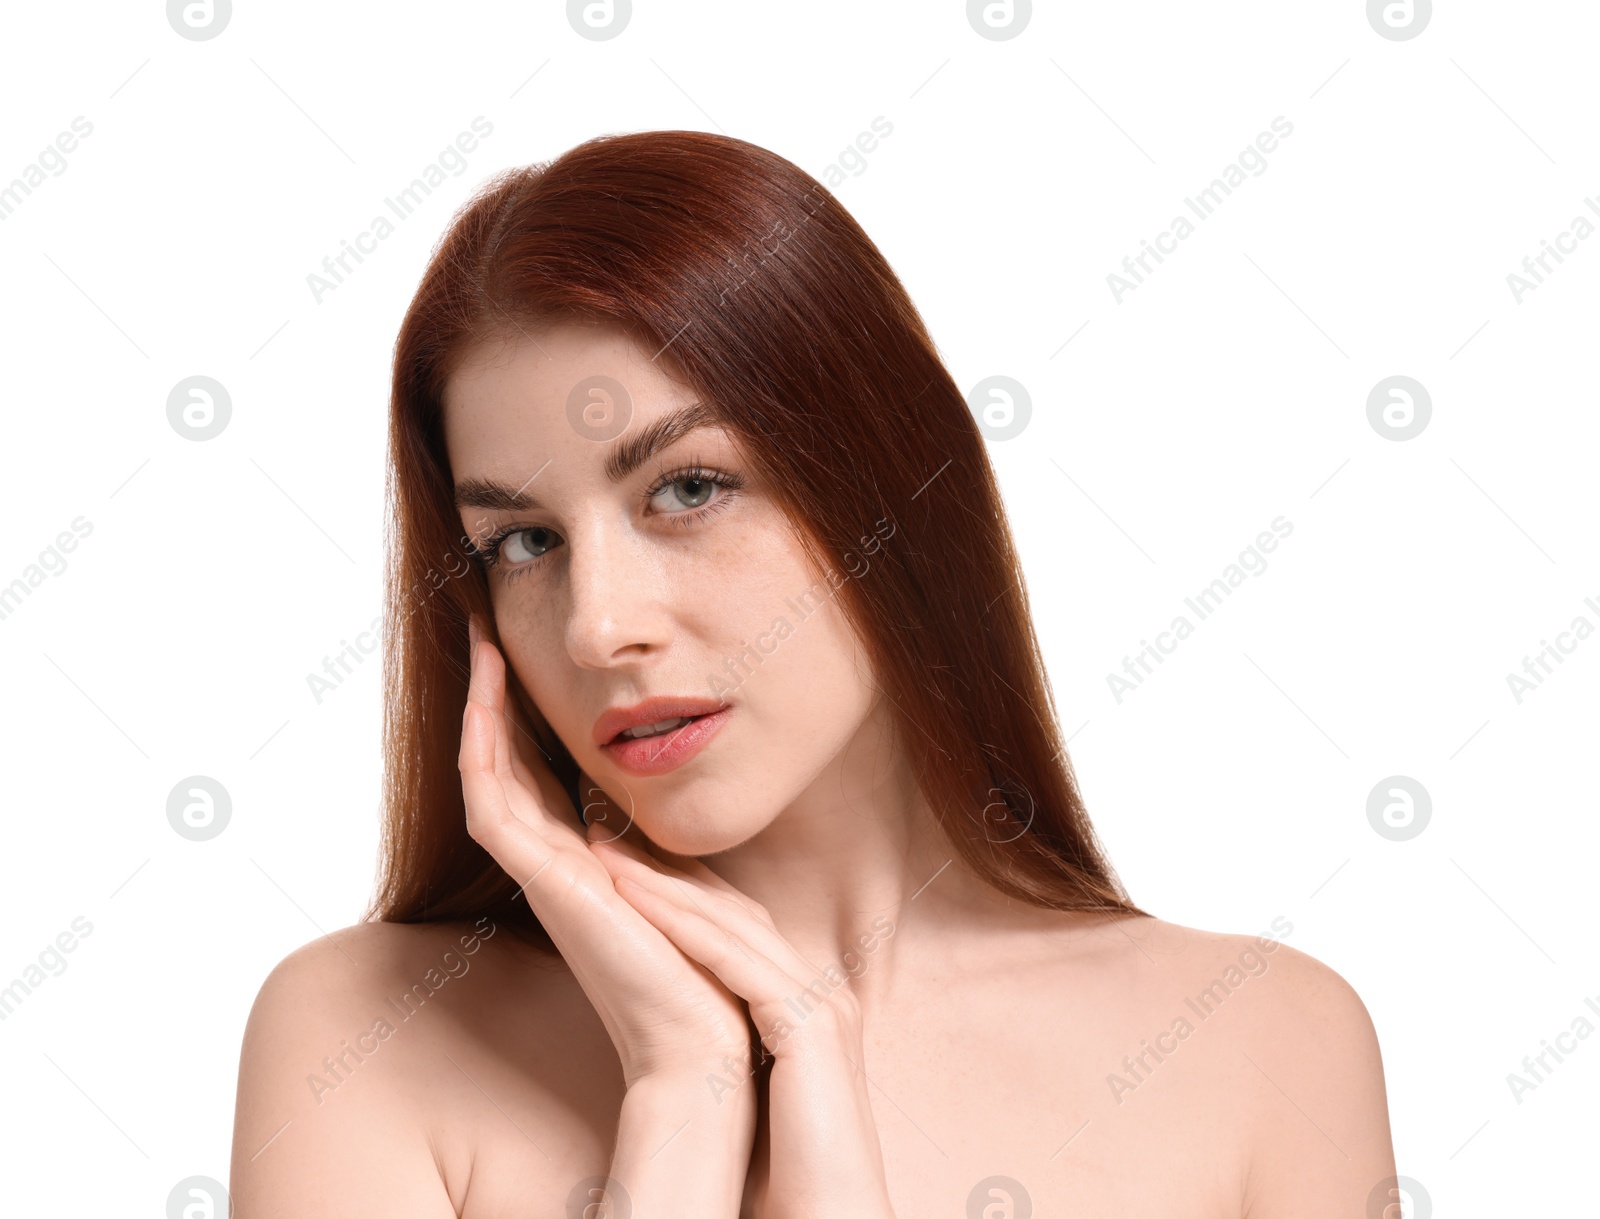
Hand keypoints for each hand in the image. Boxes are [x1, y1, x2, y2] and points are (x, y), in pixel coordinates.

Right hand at [458, 614, 755, 1087]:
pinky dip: (482, 751)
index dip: (528, 718)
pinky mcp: (544, 884)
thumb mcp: (689, 883)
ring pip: (488, 777)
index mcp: (584, 864)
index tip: (529, 657)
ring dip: (481, 711)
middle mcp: (553, 865)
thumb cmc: (707, 969)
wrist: (705, 1041)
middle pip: (505, 767)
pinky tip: (484, 703)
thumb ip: (666, 844)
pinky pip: (492, 806)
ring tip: (483, 648)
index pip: (540, 776)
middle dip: (494, 701)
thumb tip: (670, 802)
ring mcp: (542, 874)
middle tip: (487, 632)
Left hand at [590, 839, 899, 1217]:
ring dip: (664, 886)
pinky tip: (634, 901)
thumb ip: (725, 1046)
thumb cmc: (787, 1172)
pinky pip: (741, 963)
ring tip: (602, 857)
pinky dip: (686, 928)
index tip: (616, 860)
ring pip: (733, 924)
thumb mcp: (749, 1087)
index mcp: (805, 1000)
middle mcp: (819, 989)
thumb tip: (668, 1028)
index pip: (736, 923)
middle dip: (665, 870)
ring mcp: (822, 1003)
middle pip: (735, 909)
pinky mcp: (812, 1025)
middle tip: (601, 835)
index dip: (674, 888)